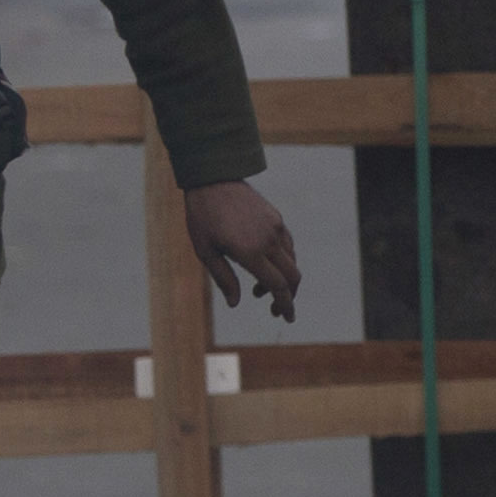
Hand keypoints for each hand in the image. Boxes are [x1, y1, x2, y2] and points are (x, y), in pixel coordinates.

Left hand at [185, 180, 301, 321]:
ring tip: (259, 290)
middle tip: (276, 311)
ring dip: (282, 280)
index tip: (287, 318)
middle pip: (292, 276)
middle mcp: (268, 240)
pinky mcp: (276, 218)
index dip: (285, 305)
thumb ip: (224, 279)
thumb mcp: (205, 251)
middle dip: (289, 297)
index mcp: (250, 252)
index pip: (277, 286)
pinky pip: (287, 245)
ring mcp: (275, 227)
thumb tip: (236, 304)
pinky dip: (283, 261)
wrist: (212, 178)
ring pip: (291, 261)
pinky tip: (265, 265)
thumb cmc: (202, 217)